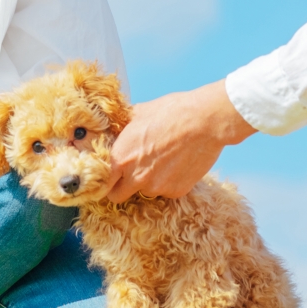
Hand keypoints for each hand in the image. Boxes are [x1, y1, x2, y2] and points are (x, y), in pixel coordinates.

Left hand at [105, 80, 255, 200]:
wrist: (204, 121)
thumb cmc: (171, 112)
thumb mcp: (139, 113)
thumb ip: (125, 128)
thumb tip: (120, 128)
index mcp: (120, 158)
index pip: (102, 183)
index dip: (106, 180)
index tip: (111, 177)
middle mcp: (135, 178)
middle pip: (118, 196)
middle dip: (122, 188)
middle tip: (133, 174)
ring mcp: (157, 187)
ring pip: (147, 191)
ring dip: (151, 181)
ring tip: (166, 158)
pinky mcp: (177, 191)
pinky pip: (168, 190)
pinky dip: (171, 181)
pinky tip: (180, 162)